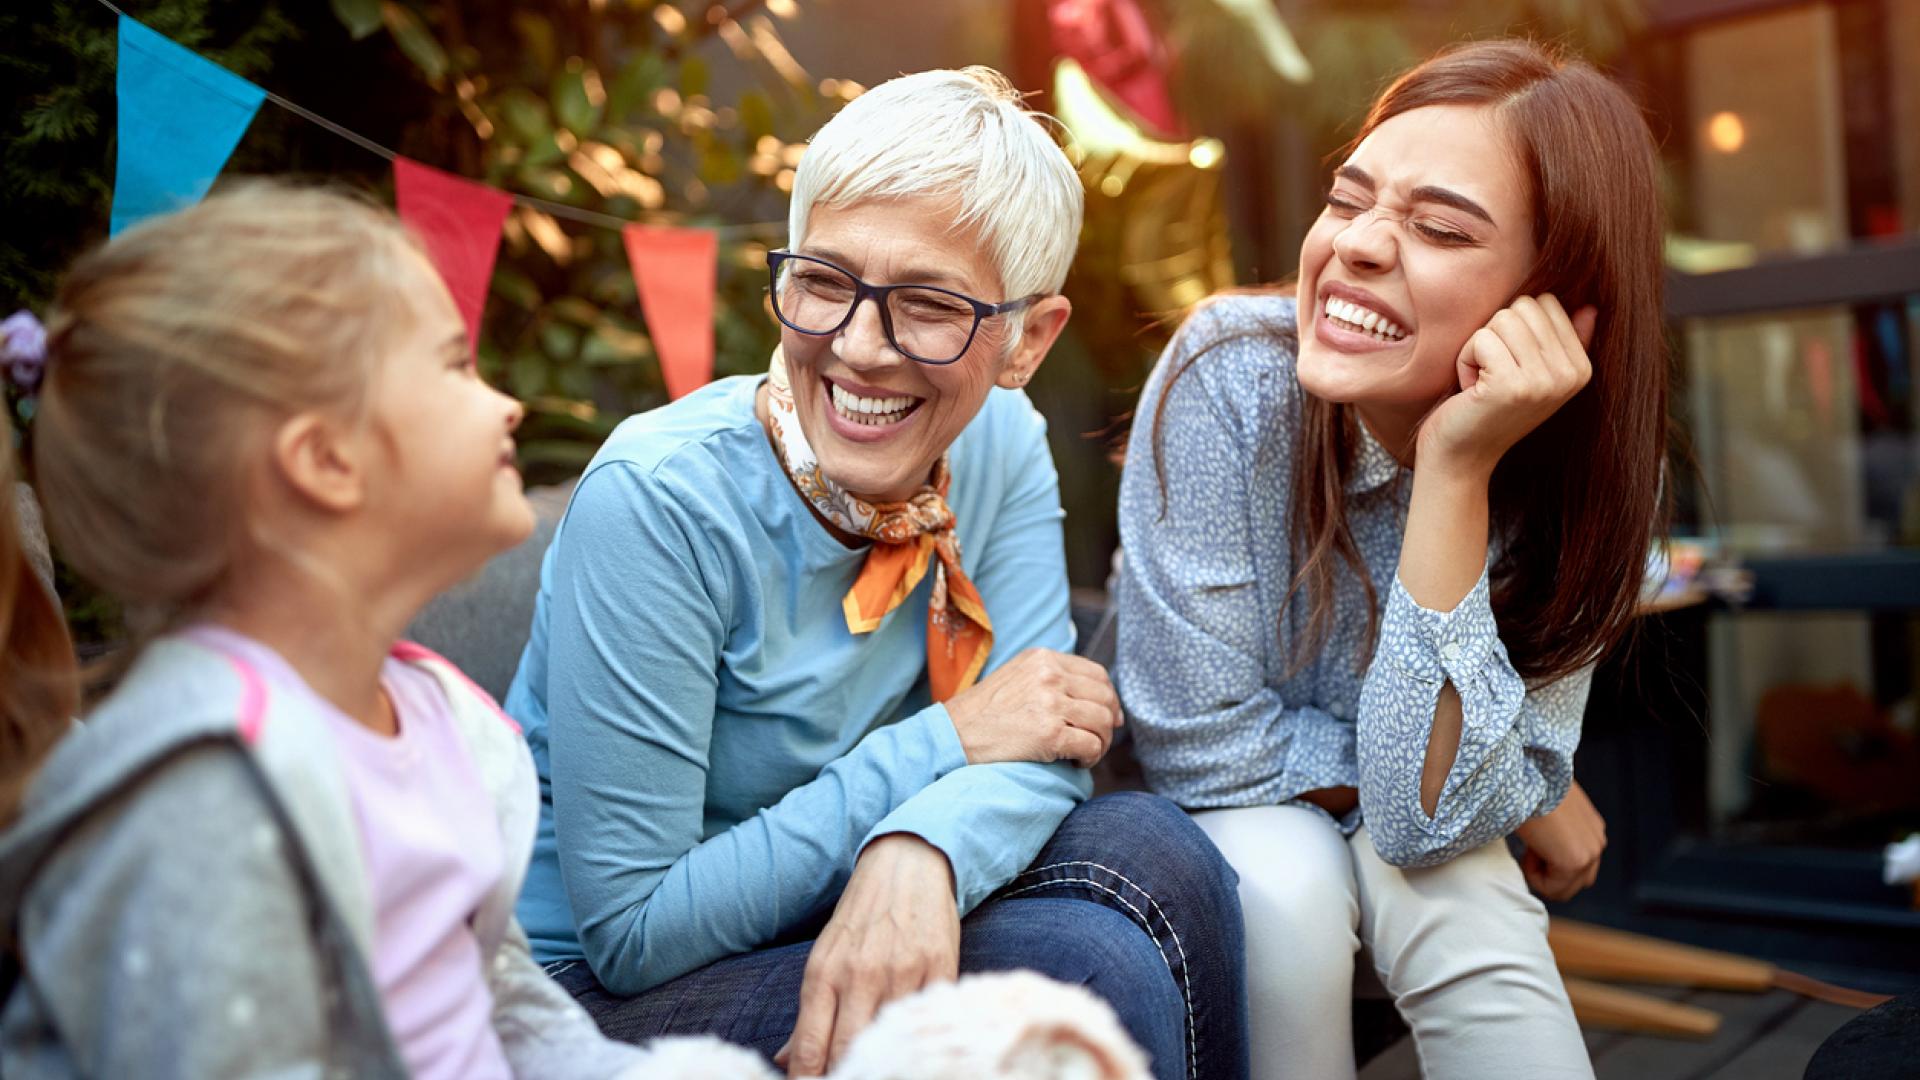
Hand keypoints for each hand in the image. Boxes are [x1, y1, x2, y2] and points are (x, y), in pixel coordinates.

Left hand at [775, 834, 960, 1076]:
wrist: (907, 864)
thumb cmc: (862, 919)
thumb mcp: (825, 958)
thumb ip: (808, 1014)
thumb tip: (785, 1060)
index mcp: (824, 974)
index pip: (810, 1048)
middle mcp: (861, 975)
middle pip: (848, 1051)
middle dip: (843, 1074)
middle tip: (844, 1078)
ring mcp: (902, 973)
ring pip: (888, 1040)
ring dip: (880, 1059)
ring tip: (876, 1065)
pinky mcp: (939, 968)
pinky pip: (925, 1018)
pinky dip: (916, 1037)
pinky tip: (909, 1044)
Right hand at [942, 648, 1121, 768]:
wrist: (951, 736)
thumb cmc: (981, 714)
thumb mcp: (1014, 677)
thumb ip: (1049, 678)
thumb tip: (1094, 698)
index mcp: (1042, 659)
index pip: (1097, 674)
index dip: (1108, 698)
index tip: (1109, 717)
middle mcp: (1049, 675)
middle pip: (1105, 698)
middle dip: (1108, 723)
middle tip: (1098, 740)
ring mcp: (1050, 703)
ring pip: (1102, 722)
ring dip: (1100, 743)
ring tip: (1083, 753)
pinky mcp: (1049, 734)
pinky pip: (1091, 746)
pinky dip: (1090, 758)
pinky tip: (1076, 763)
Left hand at [1416, 295, 1597, 476]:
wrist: (1462, 457)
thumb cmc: (1490, 409)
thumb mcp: (1533, 375)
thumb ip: (1564, 340)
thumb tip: (1590, 306)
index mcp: (1581, 368)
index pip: (1545, 303)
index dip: (1514, 328)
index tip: (1508, 365)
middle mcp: (1569, 375)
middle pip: (1524, 306)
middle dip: (1495, 334)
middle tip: (1492, 374)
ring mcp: (1543, 381)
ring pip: (1502, 319)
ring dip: (1478, 347)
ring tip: (1482, 382)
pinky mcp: (1511, 385)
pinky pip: (1481, 338)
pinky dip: (1464, 359)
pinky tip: (1472, 390)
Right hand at [1513, 780, 1605, 900]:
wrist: (1526, 773)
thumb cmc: (1529, 785)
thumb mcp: (1551, 807)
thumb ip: (1558, 829)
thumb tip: (1541, 843)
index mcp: (1592, 829)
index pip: (1578, 867)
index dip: (1549, 861)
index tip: (1535, 839)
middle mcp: (1597, 842)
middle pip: (1575, 884)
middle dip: (1549, 874)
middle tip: (1532, 847)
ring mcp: (1590, 854)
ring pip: (1564, 890)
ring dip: (1542, 875)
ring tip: (1531, 847)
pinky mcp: (1575, 862)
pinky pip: (1552, 888)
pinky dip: (1534, 875)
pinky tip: (1531, 848)